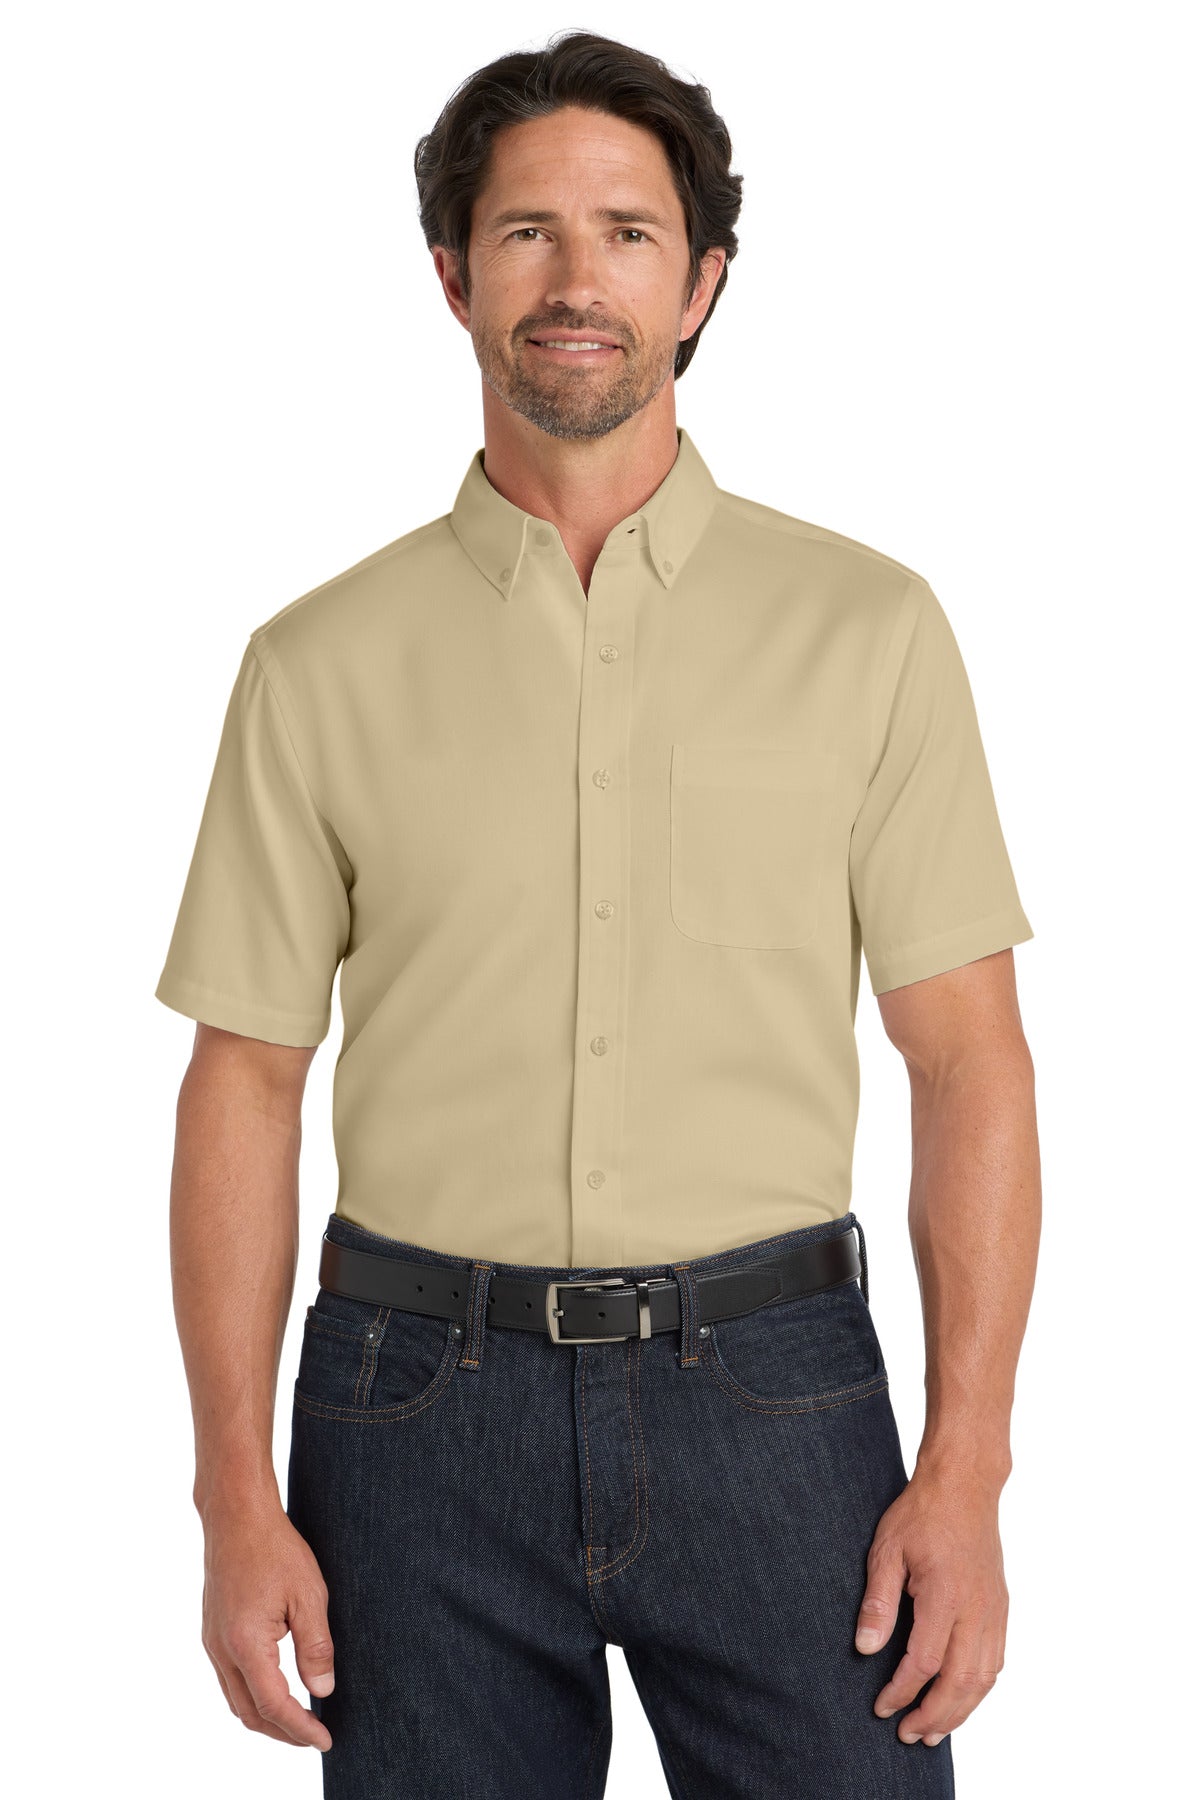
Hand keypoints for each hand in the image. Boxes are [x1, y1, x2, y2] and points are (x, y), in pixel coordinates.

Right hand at [200, 1500, 335, 1750]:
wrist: (236, 1515)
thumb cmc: (274, 1548)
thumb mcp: (308, 1595)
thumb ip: (315, 1647)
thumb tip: (322, 1691)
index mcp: (246, 1644)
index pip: (274, 1705)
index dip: (300, 1729)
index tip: (325, 1740)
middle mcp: (222, 1650)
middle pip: (250, 1713)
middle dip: (283, 1732)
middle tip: (315, 1736)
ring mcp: (212, 1642)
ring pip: (236, 1699)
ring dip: (266, 1717)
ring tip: (298, 1720)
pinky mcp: (212, 1631)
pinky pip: (229, 1679)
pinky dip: (252, 1695)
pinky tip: (274, 1688)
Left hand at [854, 1466, 1006, 1746]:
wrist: (965, 1486)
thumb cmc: (921, 1513)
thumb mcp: (886, 1549)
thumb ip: (878, 1601)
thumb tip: (865, 1649)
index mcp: (944, 1595)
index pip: (923, 1662)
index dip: (901, 1692)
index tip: (881, 1707)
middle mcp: (976, 1609)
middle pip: (959, 1682)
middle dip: (933, 1716)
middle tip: (908, 1735)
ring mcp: (994, 1610)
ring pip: (984, 1679)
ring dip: (960, 1712)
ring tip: (934, 1731)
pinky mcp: (1001, 1608)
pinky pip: (996, 1661)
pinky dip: (979, 1689)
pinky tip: (961, 1698)